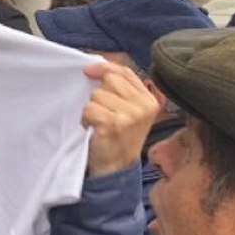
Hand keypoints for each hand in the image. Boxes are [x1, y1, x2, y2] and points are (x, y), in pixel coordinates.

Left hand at [81, 61, 158, 176]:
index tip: (88, 70)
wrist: (116, 169)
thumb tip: (97, 65)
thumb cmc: (118, 138)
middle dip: (98, 94)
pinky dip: (86, 119)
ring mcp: (130, 115)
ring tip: (98, 124)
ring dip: (91, 109)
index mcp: (149, 100)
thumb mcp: (129, 112)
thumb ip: (121, 90)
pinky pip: (90, 108)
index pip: (126, 72)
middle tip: (100, 113)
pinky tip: (93, 130)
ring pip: (97, 95)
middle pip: (110, 80)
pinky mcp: (115, 124)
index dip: (105, 67)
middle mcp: (143, 106)